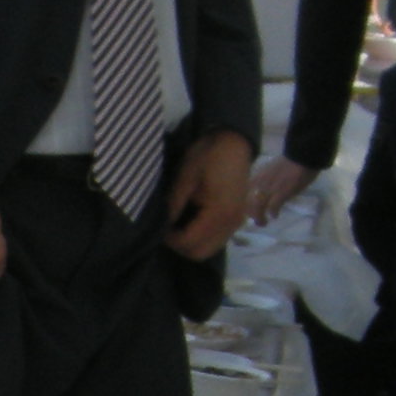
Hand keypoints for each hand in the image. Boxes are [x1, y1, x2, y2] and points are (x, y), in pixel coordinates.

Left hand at [161, 132, 252, 262]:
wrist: (234, 142)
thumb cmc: (208, 155)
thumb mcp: (185, 177)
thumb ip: (173, 205)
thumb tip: (162, 225)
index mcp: (219, 213)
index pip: (189, 242)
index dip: (170, 239)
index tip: (160, 226)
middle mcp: (231, 223)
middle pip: (200, 253)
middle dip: (179, 246)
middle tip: (167, 229)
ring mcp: (236, 223)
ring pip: (208, 250)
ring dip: (191, 243)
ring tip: (178, 225)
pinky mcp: (236, 219)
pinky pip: (216, 240)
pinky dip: (202, 237)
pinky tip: (191, 221)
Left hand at [244, 155, 316, 224]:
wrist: (302, 155)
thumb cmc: (291, 160)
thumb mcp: (272, 170)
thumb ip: (266, 180)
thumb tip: (266, 190)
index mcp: (257, 176)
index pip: (243, 193)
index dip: (243, 203)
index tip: (246, 210)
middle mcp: (260, 183)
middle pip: (247, 202)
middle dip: (250, 213)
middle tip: (255, 219)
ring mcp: (270, 188)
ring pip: (257, 208)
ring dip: (259, 218)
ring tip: (263, 223)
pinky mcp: (281, 193)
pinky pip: (272, 207)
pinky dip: (273, 213)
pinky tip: (275, 216)